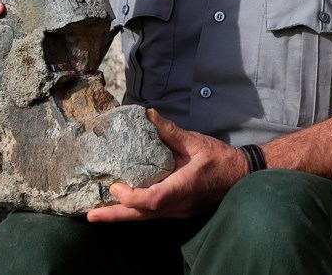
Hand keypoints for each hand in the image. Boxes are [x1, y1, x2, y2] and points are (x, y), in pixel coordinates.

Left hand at [86, 109, 248, 221]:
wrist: (240, 175)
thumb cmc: (219, 158)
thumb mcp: (195, 141)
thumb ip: (170, 131)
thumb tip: (149, 115)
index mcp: (184, 186)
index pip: (154, 199)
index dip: (132, 196)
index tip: (116, 186)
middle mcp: (179, 204)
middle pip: (143, 215)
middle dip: (115, 216)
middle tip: (91, 214)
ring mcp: (179, 210)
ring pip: (146, 217)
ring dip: (122, 215)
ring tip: (98, 213)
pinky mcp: (179, 210)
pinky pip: (152, 214)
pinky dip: (135, 211)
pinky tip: (122, 206)